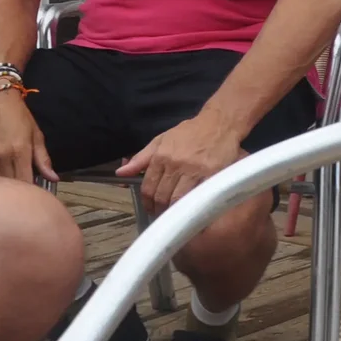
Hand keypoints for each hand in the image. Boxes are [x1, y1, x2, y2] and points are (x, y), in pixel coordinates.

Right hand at [0, 88, 58, 184]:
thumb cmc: (21, 116)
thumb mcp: (37, 135)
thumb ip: (43, 159)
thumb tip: (54, 178)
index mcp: (20, 151)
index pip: (25, 182)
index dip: (31, 191)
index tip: (36, 193)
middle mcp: (3, 156)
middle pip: (11, 185)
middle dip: (19, 192)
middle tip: (26, 194)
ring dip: (7, 188)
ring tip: (15, 190)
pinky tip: (3, 181)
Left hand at [117, 110, 246, 212]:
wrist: (219, 123)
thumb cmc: (189, 133)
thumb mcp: (161, 140)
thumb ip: (141, 158)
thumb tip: (121, 172)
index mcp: (161, 156)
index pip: (148, 187)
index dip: (147, 203)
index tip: (150, 209)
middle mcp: (175, 164)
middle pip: (161, 196)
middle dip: (159, 210)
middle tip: (162, 216)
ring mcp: (194, 171)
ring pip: (178, 200)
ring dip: (175, 212)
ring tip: (175, 217)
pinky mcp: (212, 176)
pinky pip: (198, 198)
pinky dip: (193, 208)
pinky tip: (191, 212)